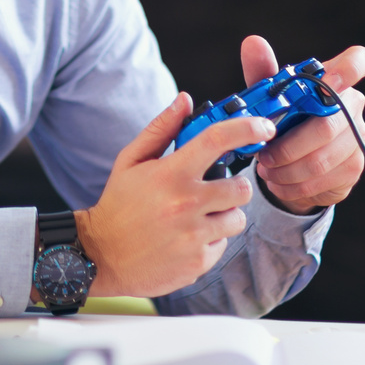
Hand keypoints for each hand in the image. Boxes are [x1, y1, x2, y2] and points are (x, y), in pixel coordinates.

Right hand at [75, 93, 278, 298]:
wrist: (101, 255)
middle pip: (241, 188)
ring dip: (225, 215)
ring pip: (237, 219)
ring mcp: (193, 237)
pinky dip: (211, 240)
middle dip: (235, 186)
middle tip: (216, 189)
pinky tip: (187, 238)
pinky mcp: (198, 263)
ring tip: (199, 216)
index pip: (217, 140)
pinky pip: (222, 245)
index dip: (246, 128)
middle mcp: (186, 205)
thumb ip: (161, 129)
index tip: (263, 126)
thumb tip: (184, 101)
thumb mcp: (131, 161)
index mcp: (171, 174)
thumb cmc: (118, 204)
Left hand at [243, 38, 364, 214]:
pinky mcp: (354, 168)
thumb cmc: (285, 120)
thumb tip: (253, 42)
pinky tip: (278, 182)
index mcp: (335, 81)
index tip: (330, 81)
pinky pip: (322, 180)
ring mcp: (357, 139)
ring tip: (265, 170)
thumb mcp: (270, 97)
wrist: (295, 164)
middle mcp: (353, 106)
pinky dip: (293, 185)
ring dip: (286, 169)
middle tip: (263, 156)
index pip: (358, 62)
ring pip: (322, 159)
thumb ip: (262, 72)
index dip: (350, 69)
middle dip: (288, 146)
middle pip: (327, 127)